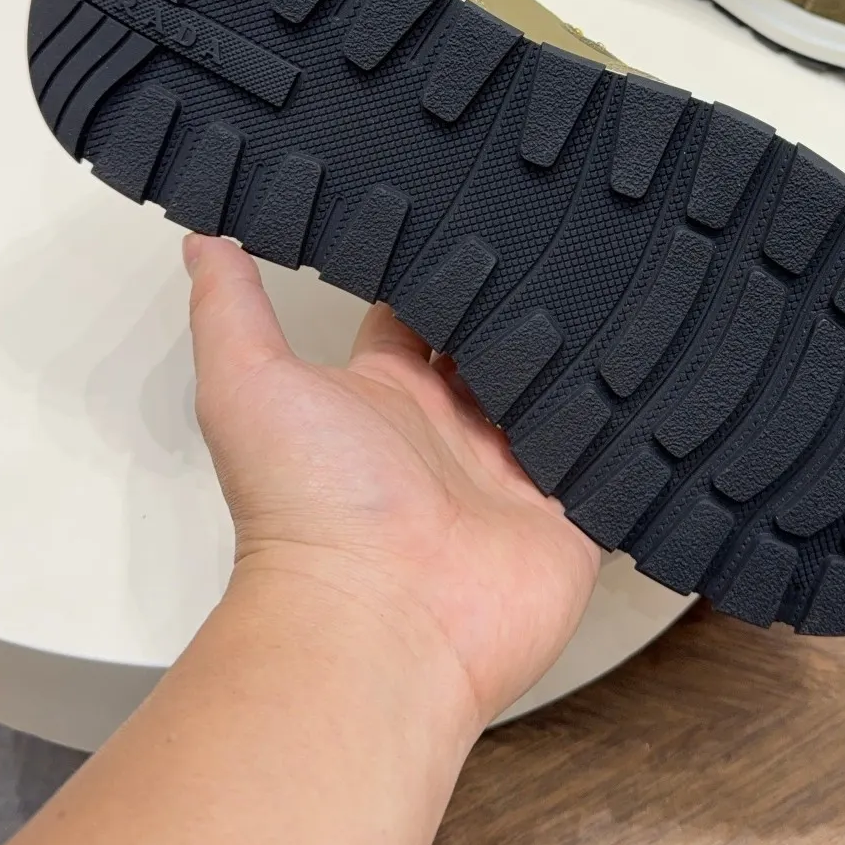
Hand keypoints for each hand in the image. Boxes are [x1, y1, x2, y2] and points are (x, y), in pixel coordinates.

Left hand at [184, 234, 601, 734]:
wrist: (378, 625)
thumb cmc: (308, 517)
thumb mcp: (249, 384)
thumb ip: (230, 308)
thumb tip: (203, 244)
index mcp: (383, 398)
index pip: (417, 318)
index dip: (437, 272)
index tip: (462, 219)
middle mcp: (445, 434)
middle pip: (492, 352)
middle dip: (516, 308)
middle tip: (552, 245)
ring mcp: (506, 477)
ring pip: (552, 399)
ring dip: (572, 360)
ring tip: (607, 293)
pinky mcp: (563, 516)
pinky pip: (602, 465)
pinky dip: (620, 433)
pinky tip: (641, 383)